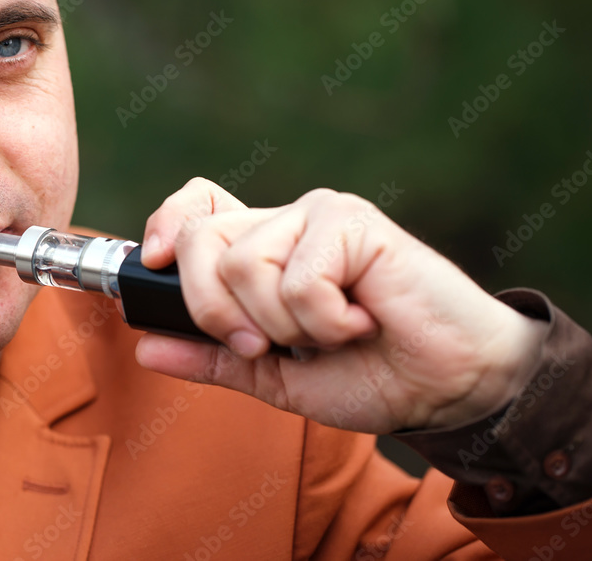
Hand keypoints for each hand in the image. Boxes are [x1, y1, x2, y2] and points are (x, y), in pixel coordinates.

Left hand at [135, 178, 547, 433]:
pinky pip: (298, 278)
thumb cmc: (368, 374)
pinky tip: (362, 319)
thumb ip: (211, 359)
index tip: (155, 263)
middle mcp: (284, 223)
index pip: (195, 206)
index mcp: (262, 250)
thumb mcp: (273, 379)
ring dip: (283, 325)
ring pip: (244, 264)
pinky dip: (324, 321)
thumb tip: (144, 347)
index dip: (165, 225)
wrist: (446, 386)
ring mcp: (317, 217)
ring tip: (331, 332)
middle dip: (215, 311)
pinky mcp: (352, 222)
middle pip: (200, 240)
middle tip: (264, 346)